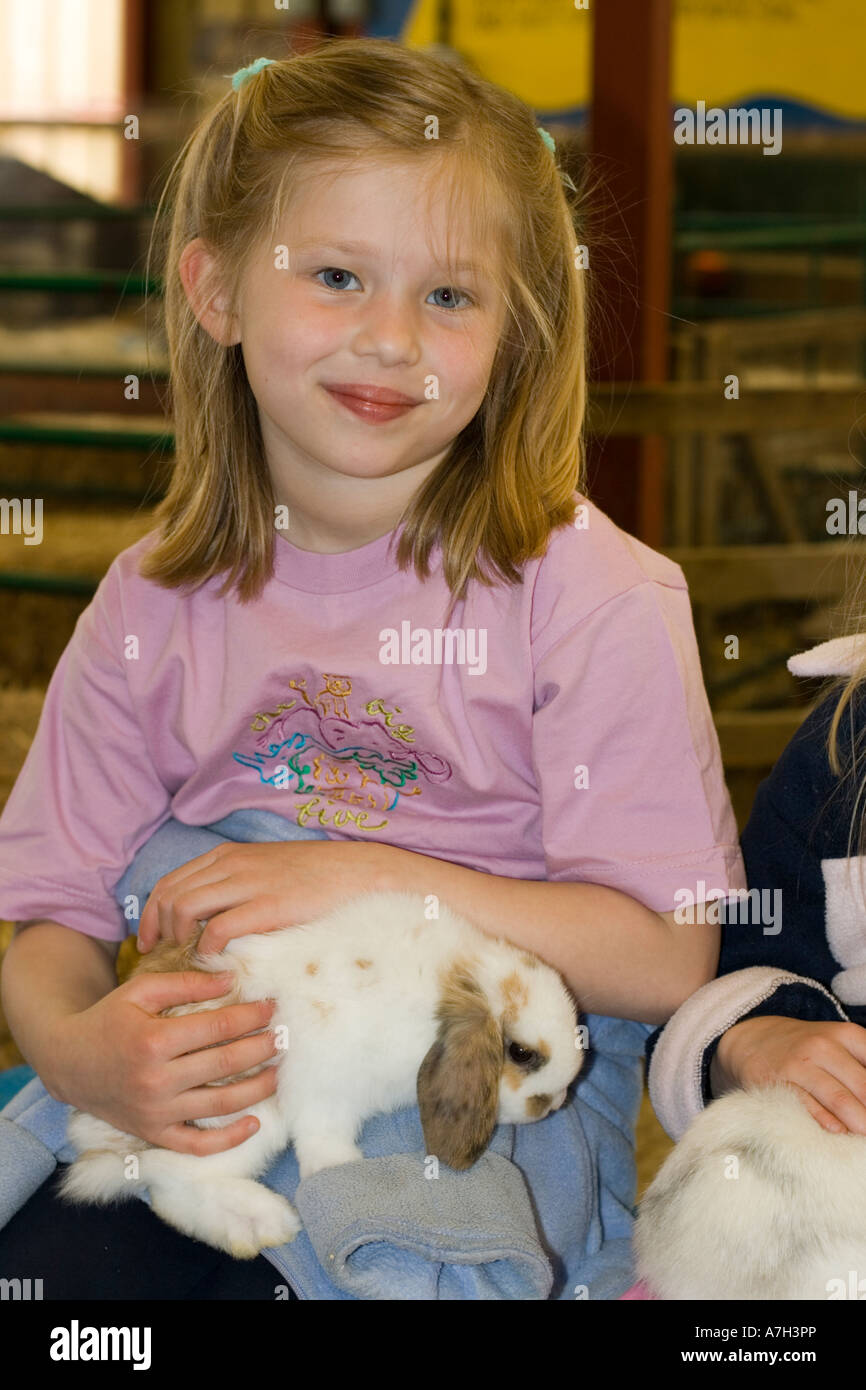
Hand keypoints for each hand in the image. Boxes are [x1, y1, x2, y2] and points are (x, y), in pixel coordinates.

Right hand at [49, 969, 280, 1152]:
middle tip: (284, 1036)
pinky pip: (196, 1145)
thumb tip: (232, 978)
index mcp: (153, 1040)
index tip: (272, 1007)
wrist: (68, 1062)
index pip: (218, 1028)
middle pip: (225, 1065)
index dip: (251, 1016)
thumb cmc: (109, 1020)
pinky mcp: (153, 1133)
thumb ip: (186, 983)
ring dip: (257, 1089)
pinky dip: (228, 1140)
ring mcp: (155, 1112)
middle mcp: (156, 1080)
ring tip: (279, 1072)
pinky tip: (254, 1123)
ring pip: (220, 1105)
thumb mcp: (140, 990)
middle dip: (261, 1048)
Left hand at [136, 838, 394, 954]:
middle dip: (158, 930)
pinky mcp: (267, 905)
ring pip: (185, 908)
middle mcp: (230, 865)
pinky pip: (218, 928)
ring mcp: (247, 883)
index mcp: (227, 856)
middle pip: (169, 896)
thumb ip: (235, 884)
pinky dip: (207, 948)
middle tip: (163, 957)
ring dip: (179, 939)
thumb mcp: (265, 869)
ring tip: (189, 960)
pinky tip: (216, 960)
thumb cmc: (315, 877)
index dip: (151, 914)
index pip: (169, 882)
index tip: (149, 941)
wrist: (358, 873)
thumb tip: (208, 915)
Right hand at [712, 1014, 865, 1134]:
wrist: (753, 1039)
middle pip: (863, 1087)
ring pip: (839, 1099)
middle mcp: (823, 1046)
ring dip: (859, 1123)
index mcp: (846, 1035)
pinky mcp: (778, 1083)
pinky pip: (808, 1107)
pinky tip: (839, 1134)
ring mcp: (799, 1064)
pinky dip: (827, 1123)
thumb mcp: (839, 1044)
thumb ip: (862, 1068)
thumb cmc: (808, 1049)